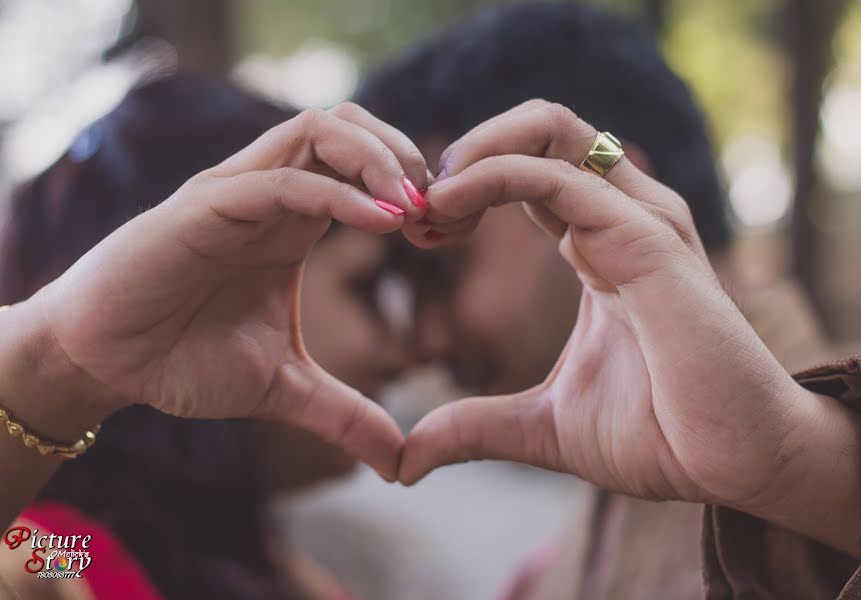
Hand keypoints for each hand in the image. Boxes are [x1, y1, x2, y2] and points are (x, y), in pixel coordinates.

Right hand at [28, 102, 427, 479]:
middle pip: (349, 126)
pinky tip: (381, 224)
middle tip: (437, 210)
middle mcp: (271, 196)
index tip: (447, 233)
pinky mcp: (205, 206)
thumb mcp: (285, 389)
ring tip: (413, 208)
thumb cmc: (183, 362)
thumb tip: (398, 463)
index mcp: (293, 223)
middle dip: (404, 155)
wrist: (105, 365)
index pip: (363, 166)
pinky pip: (282, 178)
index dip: (413, 187)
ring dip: (377, 158)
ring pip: (317, 130)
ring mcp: (239, 193)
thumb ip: (344, 414)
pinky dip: (338, 192)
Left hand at [400, 100, 816, 508]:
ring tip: (431, 204)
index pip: (527, 175)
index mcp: (599, 243)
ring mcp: (638, 220)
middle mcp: (621, 217)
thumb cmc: (658, 435)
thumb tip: (409, 458)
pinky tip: (448, 208)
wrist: (734, 464)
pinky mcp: (647, 239)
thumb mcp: (543, 426)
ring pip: (551, 129)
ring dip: (475, 152)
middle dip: (468, 151)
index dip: (466, 191)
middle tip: (421, 208)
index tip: (422, 233)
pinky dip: (493, 176)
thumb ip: (475, 426)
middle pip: (539, 129)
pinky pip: (560, 176)